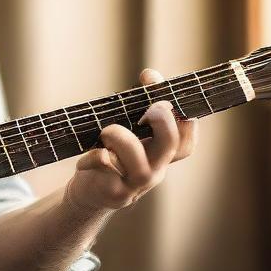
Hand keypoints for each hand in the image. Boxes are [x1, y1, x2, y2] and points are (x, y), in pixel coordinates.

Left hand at [65, 67, 198, 212]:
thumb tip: (150, 75)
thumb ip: (138, 109)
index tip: (163, 90)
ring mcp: (135, 185)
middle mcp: (155, 171)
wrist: (87, 195)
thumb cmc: (108, 156)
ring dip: (122, 138)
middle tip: (147, 107)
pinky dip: (94, 156)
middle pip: (174, 147)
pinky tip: (84, 159)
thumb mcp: (126, 132)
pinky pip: (106, 168)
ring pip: (141, 166)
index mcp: (161, 156)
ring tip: (106, 132)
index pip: (186, 140)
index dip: (183, 115)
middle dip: (162, 121)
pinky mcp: (113, 193)